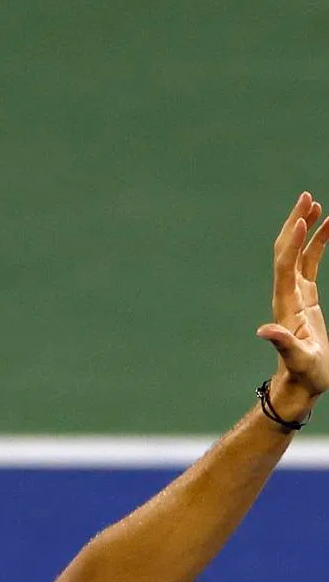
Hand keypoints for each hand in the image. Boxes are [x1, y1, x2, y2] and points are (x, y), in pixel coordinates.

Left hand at [256, 191, 328, 415]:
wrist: (301, 385)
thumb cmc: (303, 375)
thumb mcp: (297, 360)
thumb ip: (283, 344)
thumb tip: (263, 331)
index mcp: (286, 305)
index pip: (287, 266)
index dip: (293, 242)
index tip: (303, 217)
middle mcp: (287, 296)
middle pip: (287, 252)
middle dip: (295, 224)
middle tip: (306, 196)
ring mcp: (296, 296)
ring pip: (298, 254)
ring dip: (305, 229)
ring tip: (316, 204)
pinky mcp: (307, 299)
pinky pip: (310, 265)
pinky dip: (317, 245)